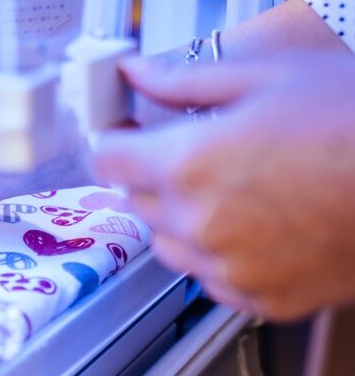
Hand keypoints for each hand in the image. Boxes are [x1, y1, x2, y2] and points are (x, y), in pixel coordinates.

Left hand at [94, 52, 354, 320]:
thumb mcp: (268, 76)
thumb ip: (185, 81)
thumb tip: (136, 76)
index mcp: (189, 163)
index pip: (108, 160)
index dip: (114, 140)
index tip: (125, 134)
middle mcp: (199, 224)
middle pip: (138, 200)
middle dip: (154, 173)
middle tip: (198, 150)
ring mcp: (230, 269)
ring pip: (169, 245)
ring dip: (182, 218)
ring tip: (237, 188)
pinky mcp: (261, 299)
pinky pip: (211, 280)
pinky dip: (219, 256)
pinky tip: (258, 226)